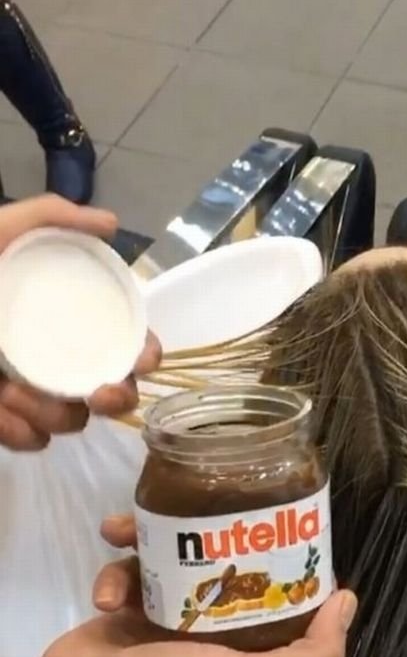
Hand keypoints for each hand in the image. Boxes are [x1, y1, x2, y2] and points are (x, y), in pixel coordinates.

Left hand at [0, 195, 161, 450]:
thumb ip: (48, 216)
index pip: (119, 336)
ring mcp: (26, 390)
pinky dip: (21, 432)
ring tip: (14, 390)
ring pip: (71, 420)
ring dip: (55, 412)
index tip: (140, 358)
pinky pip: (30, 441)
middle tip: (100, 393)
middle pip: (110, 388)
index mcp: (61, 314)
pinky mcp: (2, 420)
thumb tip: (112, 223)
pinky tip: (1, 408)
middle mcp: (53, 353)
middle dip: (117, 398)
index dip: (142, 351)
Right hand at [37, 515, 356, 656]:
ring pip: (170, 556)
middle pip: (220, 560)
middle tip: (194, 500)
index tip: (273, 512)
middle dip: (204, 528)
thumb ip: (308, 656)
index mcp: (245, 643)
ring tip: (123, 530)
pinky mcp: (127, 614)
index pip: (275, 589)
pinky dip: (112, 575)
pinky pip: (127, 576)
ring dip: (144, 538)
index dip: (278, 551)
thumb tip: (348, 600)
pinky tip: (104, 592)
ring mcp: (167, 619)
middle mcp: (211, 629)